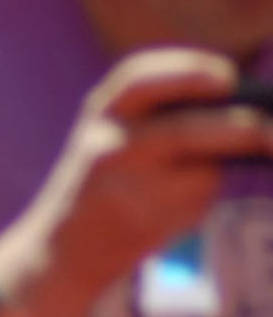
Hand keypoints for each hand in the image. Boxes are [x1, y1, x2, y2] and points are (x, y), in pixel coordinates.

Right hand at [0, 51, 272, 316]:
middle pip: (183, 131)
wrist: (63, 246)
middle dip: (236, 128)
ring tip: (226, 165)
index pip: (142, 76)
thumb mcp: (116, 132)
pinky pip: (196, 201)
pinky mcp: (145, 219)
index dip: (187, 69)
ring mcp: (127, 186)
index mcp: (103, 108)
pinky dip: (205, 198)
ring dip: (220, 171)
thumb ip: (163, 117)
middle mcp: (109, 142)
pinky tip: (184, 203)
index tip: (229, 74)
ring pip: (200, 173)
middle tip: (269, 128)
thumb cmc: (104, 180)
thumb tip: (238, 111)